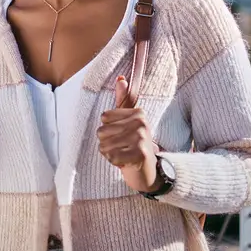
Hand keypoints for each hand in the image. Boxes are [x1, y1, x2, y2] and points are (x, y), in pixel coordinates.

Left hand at [97, 76, 159, 192]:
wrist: (149, 172)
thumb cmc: (135, 145)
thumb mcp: (128, 121)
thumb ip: (123, 100)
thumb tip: (120, 79)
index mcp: (138, 112)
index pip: (104, 117)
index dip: (108, 129)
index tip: (122, 135)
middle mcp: (141, 123)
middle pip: (102, 131)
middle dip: (108, 143)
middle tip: (123, 147)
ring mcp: (142, 138)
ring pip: (104, 145)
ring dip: (110, 153)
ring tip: (123, 154)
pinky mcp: (139, 154)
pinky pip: (111, 156)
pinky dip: (114, 162)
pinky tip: (125, 162)